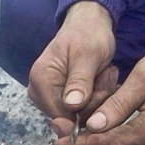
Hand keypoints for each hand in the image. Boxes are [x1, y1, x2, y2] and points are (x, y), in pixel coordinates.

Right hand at [28, 2, 117, 122]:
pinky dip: (93, 99)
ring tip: (103, 75)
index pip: (61, 115)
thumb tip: (72, 106)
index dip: (85, 111)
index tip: (104, 90)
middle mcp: (38, 93)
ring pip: (76, 116)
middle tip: (106, 75)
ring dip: (96, 99)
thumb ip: (80, 80)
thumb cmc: (88, 35)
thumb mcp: (88, 54)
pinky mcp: (56, 101)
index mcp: (41, 81)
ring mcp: (46, 99)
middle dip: (93, 102)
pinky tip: (98, 82)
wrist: (86, 26)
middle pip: (68, 117)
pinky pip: (78, 112)